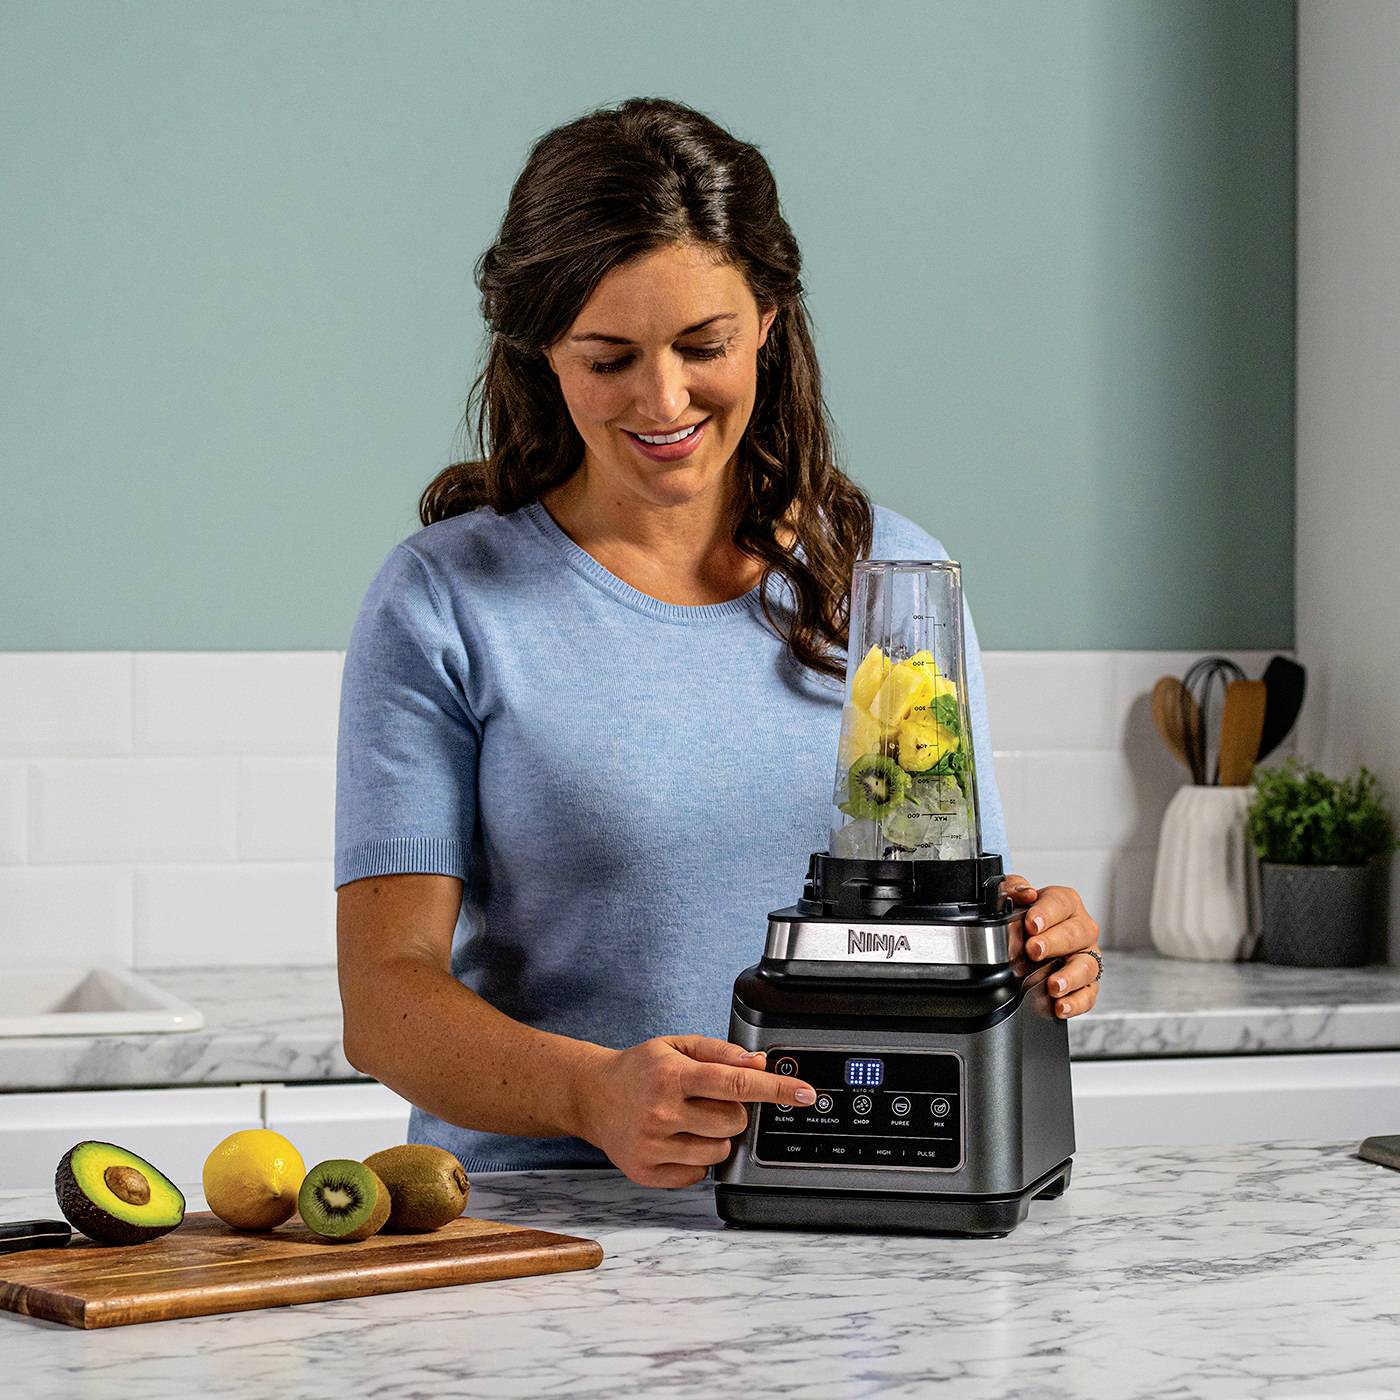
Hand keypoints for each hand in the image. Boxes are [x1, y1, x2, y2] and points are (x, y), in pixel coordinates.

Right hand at [571, 1035, 814, 1188]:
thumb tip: (759, 1063)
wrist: (592, 1096)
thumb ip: (721, 1052)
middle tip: (708, 1101)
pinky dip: (697, 1159)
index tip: (804, 1094)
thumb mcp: (677, 1046)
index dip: (776, 1088)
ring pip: (720, 1151)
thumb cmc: (640, 1069)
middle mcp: (662, 1112)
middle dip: (733, 1112)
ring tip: (689, 1121)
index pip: (736, 1083)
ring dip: (716, 1137)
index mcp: (672, 1076)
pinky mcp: (647, 1172)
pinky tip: (677, 1140)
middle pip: (734, 1122)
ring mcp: (653, 1146)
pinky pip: (699, 1175)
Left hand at [1000, 875, 1101, 1019]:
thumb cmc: (1023, 919)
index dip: (1046, 913)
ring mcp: (1085, 957)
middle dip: (1055, 942)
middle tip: (1034, 950)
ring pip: (1088, 966)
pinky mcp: (1086, 984)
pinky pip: (1088, 995)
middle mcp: (1080, 929)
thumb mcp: (1011, 898)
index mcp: (1065, 904)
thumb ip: (1012, 889)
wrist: (1023, 944)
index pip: (1061, 903)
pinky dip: (1076, 1002)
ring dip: (1070, 977)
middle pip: (1077, 934)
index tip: (1031, 923)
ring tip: (1053, 985)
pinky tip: (1060, 1006)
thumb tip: (1023, 892)